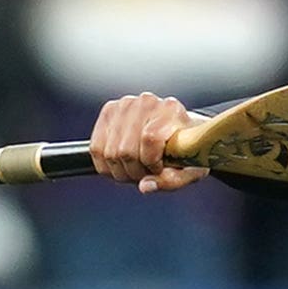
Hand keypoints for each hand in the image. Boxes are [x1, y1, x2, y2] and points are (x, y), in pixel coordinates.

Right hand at [88, 91, 206, 191]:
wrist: (180, 130)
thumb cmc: (188, 150)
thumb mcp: (191, 170)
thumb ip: (172, 180)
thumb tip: (145, 186)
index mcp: (171, 110)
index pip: (149, 139)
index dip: (151, 163)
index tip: (159, 169)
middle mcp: (147, 102)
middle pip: (126, 150)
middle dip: (135, 171)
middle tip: (146, 173)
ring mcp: (125, 104)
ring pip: (110, 152)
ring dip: (121, 170)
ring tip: (137, 168)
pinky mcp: (109, 111)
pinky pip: (96, 148)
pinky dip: (106, 165)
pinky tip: (122, 164)